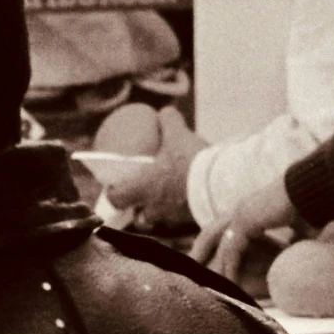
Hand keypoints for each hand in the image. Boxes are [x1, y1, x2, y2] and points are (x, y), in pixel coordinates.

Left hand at [106, 106, 206, 228]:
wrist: (220, 183)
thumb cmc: (191, 162)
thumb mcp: (179, 136)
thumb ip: (169, 122)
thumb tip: (165, 111)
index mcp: (142, 189)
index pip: (116, 198)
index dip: (114, 193)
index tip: (117, 187)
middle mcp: (153, 208)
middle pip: (140, 217)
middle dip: (142, 210)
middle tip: (148, 197)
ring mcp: (173, 218)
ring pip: (163, 220)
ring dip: (165, 212)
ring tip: (176, 201)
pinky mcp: (193, 222)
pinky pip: (185, 220)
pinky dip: (187, 213)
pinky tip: (197, 202)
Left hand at [191, 177, 301, 281]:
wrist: (314, 191)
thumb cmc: (311, 206)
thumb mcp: (300, 227)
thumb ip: (293, 238)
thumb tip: (295, 248)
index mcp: (252, 208)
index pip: (227, 228)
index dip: (219, 245)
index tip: (216, 261)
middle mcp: (241, 210)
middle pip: (212, 234)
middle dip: (202, 252)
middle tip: (196, 272)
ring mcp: (240, 215)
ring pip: (221, 246)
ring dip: (215, 266)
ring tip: (213, 285)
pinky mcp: (245, 222)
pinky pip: (232, 250)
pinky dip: (230, 267)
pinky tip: (230, 282)